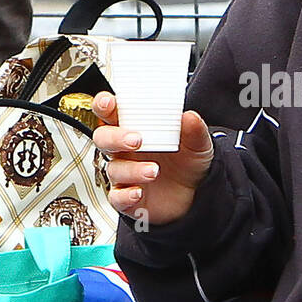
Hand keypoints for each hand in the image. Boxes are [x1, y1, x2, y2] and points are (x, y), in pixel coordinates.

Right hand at [92, 91, 214, 226]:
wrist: (197, 195)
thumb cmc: (188, 163)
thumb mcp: (198, 144)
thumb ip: (194, 131)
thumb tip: (189, 117)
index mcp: (136, 129)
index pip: (111, 113)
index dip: (104, 105)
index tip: (109, 102)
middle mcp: (126, 151)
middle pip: (103, 139)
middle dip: (115, 137)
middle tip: (136, 140)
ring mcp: (125, 175)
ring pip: (114, 169)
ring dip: (132, 169)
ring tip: (154, 170)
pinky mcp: (128, 199)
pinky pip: (117, 198)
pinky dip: (125, 195)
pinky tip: (138, 192)